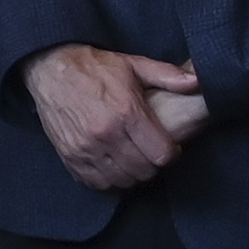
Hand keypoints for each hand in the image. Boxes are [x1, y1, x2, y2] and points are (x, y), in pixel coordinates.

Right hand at [24, 44, 199, 191]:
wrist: (51, 68)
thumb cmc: (95, 67)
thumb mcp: (133, 64)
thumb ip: (167, 75)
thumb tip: (198, 81)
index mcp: (126, 111)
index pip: (162, 154)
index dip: (171, 153)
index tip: (168, 146)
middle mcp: (106, 134)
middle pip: (144, 171)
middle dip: (153, 165)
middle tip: (150, 152)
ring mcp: (86, 148)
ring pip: (122, 180)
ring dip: (132, 174)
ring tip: (132, 159)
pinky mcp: (70, 157)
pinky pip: (96, 183)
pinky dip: (108, 179)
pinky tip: (112, 165)